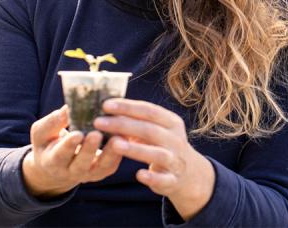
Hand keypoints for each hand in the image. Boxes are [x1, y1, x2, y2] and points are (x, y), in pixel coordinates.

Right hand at [22, 105, 122, 197]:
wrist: (56, 167)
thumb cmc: (47, 144)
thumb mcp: (41, 133)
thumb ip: (52, 123)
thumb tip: (67, 108)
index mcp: (53, 162)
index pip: (60, 155)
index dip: (69, 146)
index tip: (77, 134)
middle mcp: (71, 172)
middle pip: (82, 163)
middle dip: (90, 149)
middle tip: (96, 134)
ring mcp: (89, 174)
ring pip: (101, 167)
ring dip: (110, 153)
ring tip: (117, 137)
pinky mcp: (102, 171)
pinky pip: (112, 164)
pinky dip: (119, 152)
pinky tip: (125, 136)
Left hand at [93, 99, 215, 220]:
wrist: (189, 173)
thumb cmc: (163, 144)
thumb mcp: (156, 129)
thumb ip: (136, 120)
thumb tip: (107, 108)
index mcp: (171, 123)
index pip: (149, 111)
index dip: (127, 107)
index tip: (105, 105)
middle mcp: (175, 140)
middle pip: (149, 130)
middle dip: (123, 125)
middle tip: (99, 122)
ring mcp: (176, 160)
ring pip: (157, 154)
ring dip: (136, 149)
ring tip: (114, 144)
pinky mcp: (173, 180)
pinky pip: (163, 179)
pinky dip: (152, 177)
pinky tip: (139, 175)